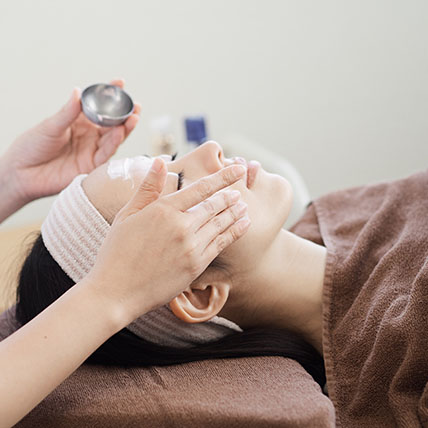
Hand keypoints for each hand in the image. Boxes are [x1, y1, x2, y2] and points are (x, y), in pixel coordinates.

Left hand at [3, 79, 140, 206]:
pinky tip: (119, 132)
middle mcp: (89, 136)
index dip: (110, 95)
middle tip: (135, 105)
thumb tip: (78, 92)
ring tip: (133, 117)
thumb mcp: (50, 126)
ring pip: (114, 138)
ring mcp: (92, 150)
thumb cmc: (32, 147)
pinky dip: (114, 143)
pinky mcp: (91, 166)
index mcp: (80, 122)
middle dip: (125, 114)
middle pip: (113, 123)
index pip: (99, 106)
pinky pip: (106, 153)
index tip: (120, 83)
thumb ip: (68, 112)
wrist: (23, 173)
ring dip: (125, 128)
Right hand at [87, 158, 249, 325]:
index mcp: (163, 210)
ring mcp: (191, 247)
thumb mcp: (127, 214)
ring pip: (220, 225)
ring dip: (235, 213)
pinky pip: (221, 244)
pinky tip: (243, 226)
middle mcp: (181, 226)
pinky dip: (234, 233)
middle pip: (214, 206)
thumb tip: (160, 161)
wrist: (116, 291)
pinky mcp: (196, 266)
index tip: (237, 169)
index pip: (200, 188)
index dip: (222, 177)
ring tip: (245, 206)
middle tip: (240, 190)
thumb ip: (148, 187)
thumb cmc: (117, 251)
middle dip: (230, 197)